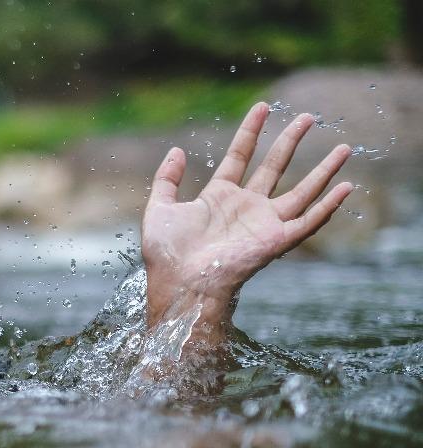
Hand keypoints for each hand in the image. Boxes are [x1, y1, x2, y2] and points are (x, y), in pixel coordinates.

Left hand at [142, 102, 351, 330]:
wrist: (179, 282)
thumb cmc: (166, 254)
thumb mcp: (159, 208)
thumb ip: (167, 179)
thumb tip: (177, 149)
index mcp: (219, 197)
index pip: (240, 156)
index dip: (250, 131)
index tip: (262, 107)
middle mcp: (246, 207)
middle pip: (275, 166)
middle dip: (291, 141)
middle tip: (308, 117)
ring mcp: (263, 223)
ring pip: (301, 191)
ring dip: (323, 170)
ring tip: (344, 147)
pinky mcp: (276, 240)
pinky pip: (308, 221)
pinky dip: (328, 206)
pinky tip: (346, 187)